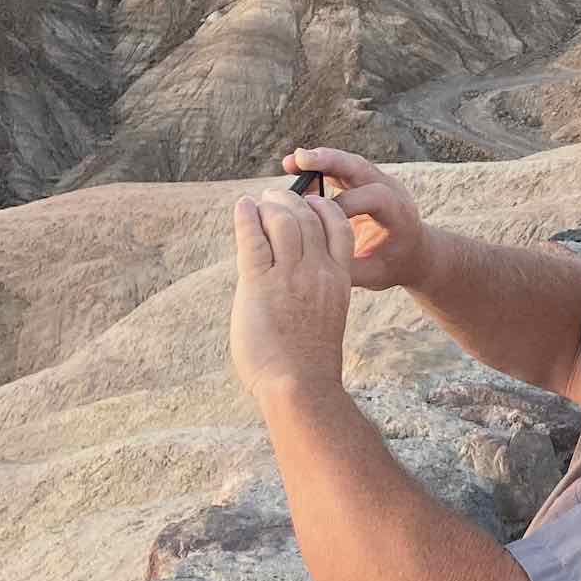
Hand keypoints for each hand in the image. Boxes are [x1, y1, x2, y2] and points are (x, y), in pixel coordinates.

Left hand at [230, 189, 355, 401]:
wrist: (300, 385)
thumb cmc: (309, 362)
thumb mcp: (326, 317)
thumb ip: (314, 291)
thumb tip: (293, 281)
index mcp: (338, 279)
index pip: (338, 226)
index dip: (323, 207)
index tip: (310, 202)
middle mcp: (317, 271)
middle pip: (306, 217)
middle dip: (290, 200)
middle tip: (275, 196)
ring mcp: (289, 276)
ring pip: (281, 221)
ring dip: (268, 205)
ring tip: (257, 202)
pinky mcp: (260, 283)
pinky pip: (253, 239)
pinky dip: (246, 217)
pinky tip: (242, 207)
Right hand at [283, 147, 426, 290]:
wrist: (412, 253)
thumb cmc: (392, 266)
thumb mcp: (374, 275)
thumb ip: (347, 269)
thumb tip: (311, 263)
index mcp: (399, 214)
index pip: (371, 198)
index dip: (341, 205)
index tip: (312, 217)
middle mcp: (391, 190)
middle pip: (361, 168)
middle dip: (330, 163)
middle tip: (300, 160)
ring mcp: (379, 180)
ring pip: (349, 162)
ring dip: (320, 160)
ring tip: (291, 161)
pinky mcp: (364, 178)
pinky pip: (342, 166)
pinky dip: (320, 165)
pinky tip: (297, 165)